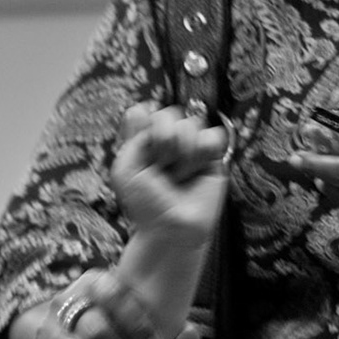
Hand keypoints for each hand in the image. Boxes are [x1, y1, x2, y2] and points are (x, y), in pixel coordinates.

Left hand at [112, 103, 230, 250]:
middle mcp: (166, 140)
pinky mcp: (213, 155)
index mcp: (142, 142)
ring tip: (178, 175)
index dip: (144, 124)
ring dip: (182, 151)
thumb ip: (132, 138)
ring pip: (191, 123)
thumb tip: (143, 109)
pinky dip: (203, 152)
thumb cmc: (146, 204)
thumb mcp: (125, 171)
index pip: (143, 112)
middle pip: (168, 113)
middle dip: (163, 140)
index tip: (143, 145)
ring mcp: (190, 146)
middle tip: (161, 166)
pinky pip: (213, 135)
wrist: (173, 228)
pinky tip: (196, 170)